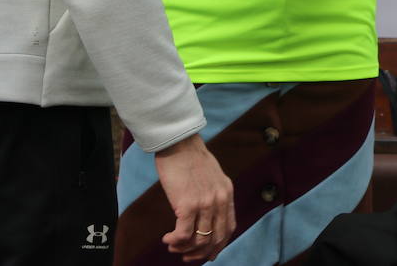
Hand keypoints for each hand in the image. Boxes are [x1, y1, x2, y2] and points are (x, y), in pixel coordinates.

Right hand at [153, 134, 234, 262]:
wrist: (179, 143)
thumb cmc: (191, 158)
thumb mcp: (213, 176)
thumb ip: (214, 194)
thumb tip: (207, 214)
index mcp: (227, 193)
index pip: (229, 228)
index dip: (218, 245)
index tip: (208, 253)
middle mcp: (220, 200)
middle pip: (216, 238)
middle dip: (202, 253)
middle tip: (188, 257)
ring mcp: (205, 203)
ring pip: (199, 240)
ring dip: (185, 249)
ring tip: (173, 246)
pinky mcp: (187, 204)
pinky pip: (183, 234)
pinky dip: (175, 241)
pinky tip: (167, 239)